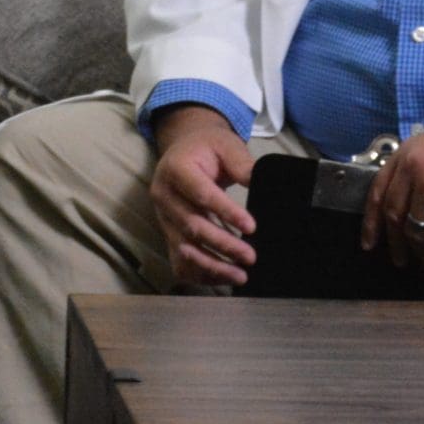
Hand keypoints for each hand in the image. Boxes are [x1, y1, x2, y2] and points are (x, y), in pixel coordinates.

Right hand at [149, 106, 257, 286]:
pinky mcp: (167, 234)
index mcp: (175, 169)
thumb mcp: (226, 145)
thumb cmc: (208, 148)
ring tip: (240, 275)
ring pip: (184, 248)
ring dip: (212, 265)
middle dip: (222, 244)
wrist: (184, 151)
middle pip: (192, 225)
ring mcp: (163, 218)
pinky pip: (179, 261)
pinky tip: (223, 278)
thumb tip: (261, 184)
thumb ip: (242, 164)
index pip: (201, 194)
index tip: (251, 226)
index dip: (226, 212)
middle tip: (251, 256)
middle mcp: (163, 195)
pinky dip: (200, 274)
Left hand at [361, 106, 423, 270]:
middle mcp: (414, 171)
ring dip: (423, 254)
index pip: (378, 193)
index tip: (369, 244)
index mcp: (406, 154)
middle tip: (400, 262)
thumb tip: (404, 200)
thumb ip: (415, 167)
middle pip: (394, 216)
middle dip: (396, 244)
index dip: (371, 223)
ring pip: (418, 232)